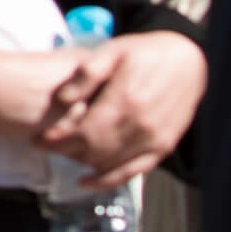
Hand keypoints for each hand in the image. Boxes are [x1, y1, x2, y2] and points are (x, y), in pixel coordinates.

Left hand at [39, 30, 207, 189]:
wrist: (191, 61)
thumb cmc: (147, 53)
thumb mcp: (113, 51)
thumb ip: (86, 74)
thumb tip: (62, 99)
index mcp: (125, 100)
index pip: (83, 131)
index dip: (58, 140)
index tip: (39, 139)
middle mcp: (141, 125)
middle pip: (93, 151)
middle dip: (66, 151)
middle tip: (46, 147)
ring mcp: (154, 139)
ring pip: (110, 163)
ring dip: (84, 162)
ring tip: (65, 154)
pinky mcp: (163, 147)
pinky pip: (132, 172)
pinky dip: (108, 180)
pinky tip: (88, 181)